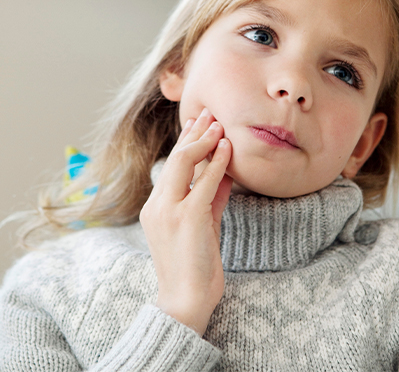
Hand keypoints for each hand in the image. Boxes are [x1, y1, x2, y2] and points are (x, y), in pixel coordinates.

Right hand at [139, 108, 232, 335]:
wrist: (186, 300)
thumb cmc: (195, 263)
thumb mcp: (203, 223)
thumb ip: (211, 196)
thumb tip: (225, 170)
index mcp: (156, 206)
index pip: (172, 165)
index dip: (186, 142)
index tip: (199, 124)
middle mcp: (157, 205)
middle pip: (175, 158)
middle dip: (194, 133)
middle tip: (209, 113)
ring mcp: (169, 210)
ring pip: (184, 162)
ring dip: (204, 140)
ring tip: (219, 123)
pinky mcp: (187, 218)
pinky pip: (204, 182)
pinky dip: (218, 162)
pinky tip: (227, 147)